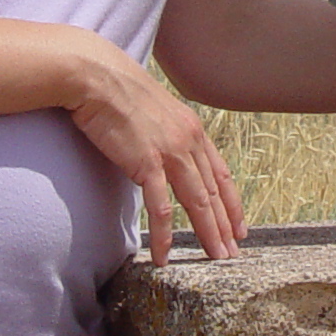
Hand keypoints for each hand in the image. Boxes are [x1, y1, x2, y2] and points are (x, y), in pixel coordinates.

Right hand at [62, 40, 247, 264]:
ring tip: (215, 258)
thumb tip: (164, 153)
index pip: (221, 172)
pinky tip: (164, 257)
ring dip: (208, 234)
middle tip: (233, 253)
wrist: (95, 76)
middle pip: (214, 191)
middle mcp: (189, 139)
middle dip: (227, 225)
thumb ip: (165, 133)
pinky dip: (164, 235)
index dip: (232, 202)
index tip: (240, 225)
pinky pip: (159, 208)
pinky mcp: (146, 162)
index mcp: (192, 128)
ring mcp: (170, 151)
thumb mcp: (154, 112)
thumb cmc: (117, 91)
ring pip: (198, 202)